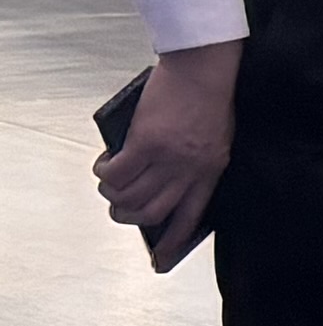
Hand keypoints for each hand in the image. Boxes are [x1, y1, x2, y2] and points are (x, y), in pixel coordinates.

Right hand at [100, 39, 240, 259]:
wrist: (206, 65)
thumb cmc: (209, 96)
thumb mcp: (214, 137)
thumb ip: (193, 162)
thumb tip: (158, 183)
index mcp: (212, 170)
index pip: (192, 217)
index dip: (172, 242)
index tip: (159, 260)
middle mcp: (191, 169)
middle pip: (152, 213)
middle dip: (128, 216)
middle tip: (117, 207)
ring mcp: (169, 158)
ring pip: (129, 196)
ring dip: (112, 195)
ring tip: (109, 182)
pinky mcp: (146, 143)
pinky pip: (115, 174)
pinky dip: (104, 174)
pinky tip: (104, 164)